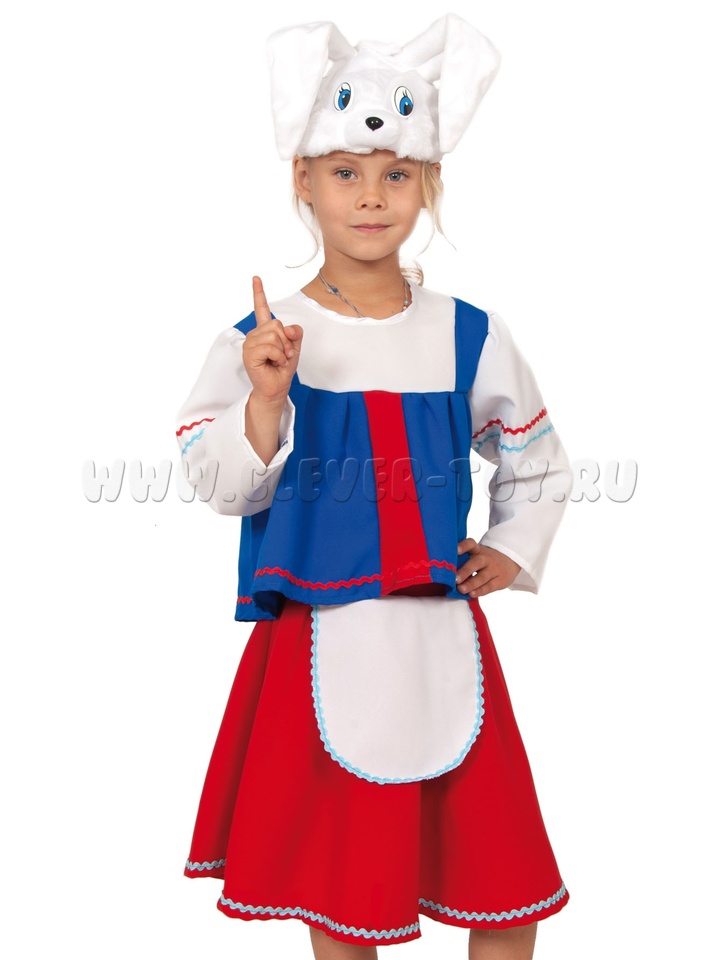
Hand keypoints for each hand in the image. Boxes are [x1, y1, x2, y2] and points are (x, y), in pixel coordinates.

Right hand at [242, 276, 302, 402]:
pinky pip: (270, 347)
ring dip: (282, 350)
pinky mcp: (249, 353)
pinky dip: (278, 356)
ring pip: (274, 335)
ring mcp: (250, 344)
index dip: (259, 293)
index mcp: (265, 331)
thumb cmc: (282, 369)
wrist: (276, 387)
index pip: (262, 309)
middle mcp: (255, 335)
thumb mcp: (295, 347)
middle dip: (286, 341)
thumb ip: (295, 333)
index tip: (256, 278)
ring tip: (278, 360)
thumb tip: (287, 328)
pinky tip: (274, 363)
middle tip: (284, 355)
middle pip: (276, 324)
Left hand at [456, 540, 520, 597]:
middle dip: (465, 571)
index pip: (471, 544)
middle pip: (476, 562)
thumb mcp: (477, 555)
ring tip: (461, 589)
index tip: (455, 550)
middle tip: (455, 579)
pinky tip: (472, 594)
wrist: (510, 561)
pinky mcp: (500, 580)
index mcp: (477, 550)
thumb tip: (446, 573)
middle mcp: (486, 558)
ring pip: (482, 576)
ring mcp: (494, 569)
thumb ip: (464, 561)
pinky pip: (489, 586)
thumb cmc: (485, 560)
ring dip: (471, 584)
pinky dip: (480, 591)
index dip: (463, 546)